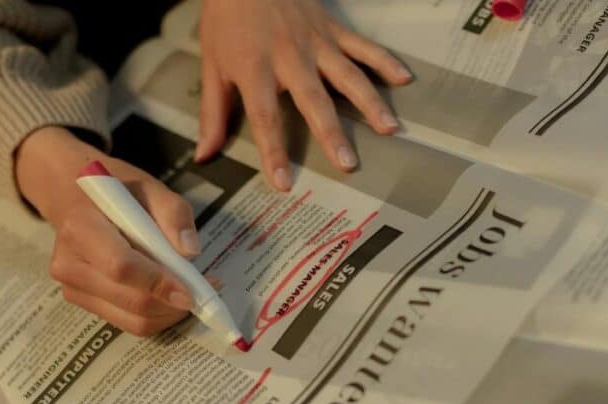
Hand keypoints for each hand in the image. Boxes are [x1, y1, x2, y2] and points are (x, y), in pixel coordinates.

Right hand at [16, 126, 209, 336]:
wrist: (73, 197)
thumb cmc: (116, 191)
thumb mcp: (149, 186)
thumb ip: (173, 213)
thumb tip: (190, 252)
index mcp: (81, 228)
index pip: (120, 267)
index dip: (158, 283)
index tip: (191, 292)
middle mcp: (69, 264)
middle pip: (130, 300)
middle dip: (173, 303)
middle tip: (205, 290)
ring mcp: (72, 288)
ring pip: (132, 321)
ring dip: (169, 313)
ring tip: (192, 291)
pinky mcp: (82, 303)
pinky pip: (128, 323)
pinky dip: (157, 315)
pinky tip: (170, 296)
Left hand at [195, 0, 412, 190]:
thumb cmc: (226, 18)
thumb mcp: (212, 65)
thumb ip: (213, 114)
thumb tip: (204, 155)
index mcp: (255, 68)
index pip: (265, 118)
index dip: (273, 151)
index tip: (283, 181)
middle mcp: (289, 57)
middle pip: (313, 100)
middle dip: (331, 133)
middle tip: (348, 163)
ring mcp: (316, 42)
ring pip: (347, 75)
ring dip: (369, 103)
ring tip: (389, 129)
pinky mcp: (332, 29)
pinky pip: (362, 46)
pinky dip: (384, 61)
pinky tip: (404, 79)